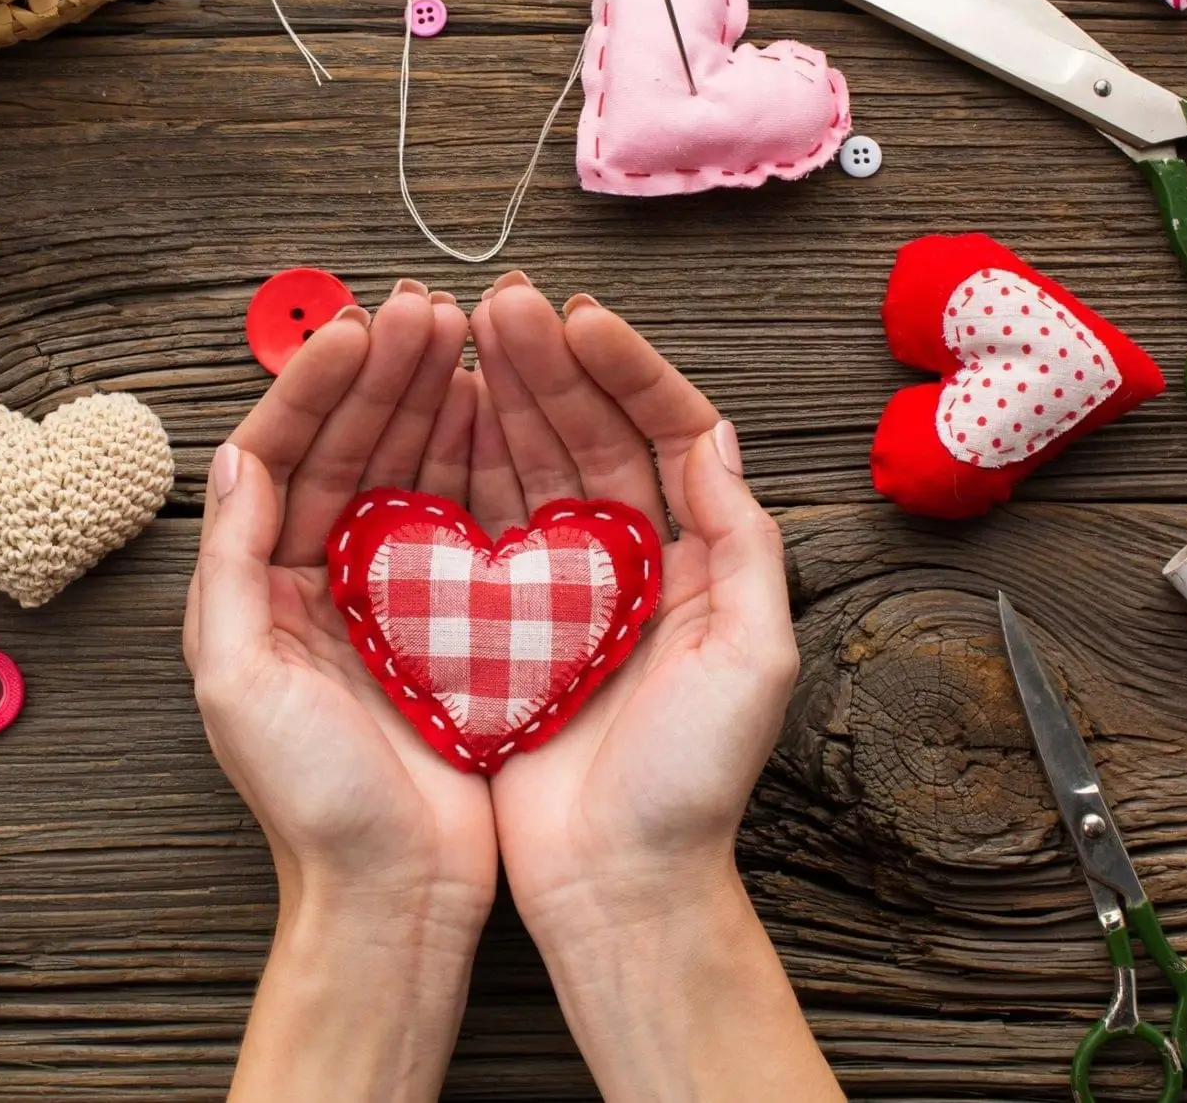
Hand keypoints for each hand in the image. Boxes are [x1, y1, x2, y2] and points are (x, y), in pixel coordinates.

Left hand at [183, 281, 491, 1102]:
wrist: (396, 893)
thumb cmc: (312, 805)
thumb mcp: (235, 682)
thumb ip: (229, 565)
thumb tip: (233, 457)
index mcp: (263, 587)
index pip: (282, 456)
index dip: (317, 388)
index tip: (358, 331)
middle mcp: (324, 579)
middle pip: (350, 447)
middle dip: (385, 373)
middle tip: (426, 310)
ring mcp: (392, 595)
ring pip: (407, 469)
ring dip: (431, 400)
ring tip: (465, 336)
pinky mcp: (456, 619)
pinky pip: (461, 517)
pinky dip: (475, 459)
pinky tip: (496, 413)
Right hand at [469, 274, 841, 1100]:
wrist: (618, 883)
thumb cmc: (693, 784)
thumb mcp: (753, 658)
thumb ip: (744, 541)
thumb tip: (718, 437)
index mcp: (692, 558)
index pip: (663, 431)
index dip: (624, 368)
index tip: (580, 317)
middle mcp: (625, 560)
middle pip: (588, 434)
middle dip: (546, 363)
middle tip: (503, 304)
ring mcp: (559, 588)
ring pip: (529, 464)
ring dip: (500, 397)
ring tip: (460, 334)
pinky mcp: (500, 624)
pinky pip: (479, 525)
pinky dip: (458, 467)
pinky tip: (433, 420)